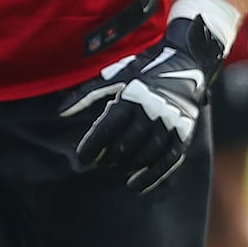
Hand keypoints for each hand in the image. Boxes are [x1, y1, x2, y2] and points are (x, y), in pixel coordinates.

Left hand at [59, 16, 224, 192]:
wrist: (186, 62)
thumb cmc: (143, 70)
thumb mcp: (114, 76)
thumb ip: (87, 94)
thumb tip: (61, 111)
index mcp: (133, 95)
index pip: (108, 128)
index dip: (92, 145)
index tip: (82, 157)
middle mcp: (153, 110)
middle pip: (125, 145)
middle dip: (108, 158)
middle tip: (97, 163)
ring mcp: (171, 123)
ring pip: (146, 155)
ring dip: (127, 167)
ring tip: (113, 170)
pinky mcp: (185, 133)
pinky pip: (168, 161)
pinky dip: (152, 176)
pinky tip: (135, 185)